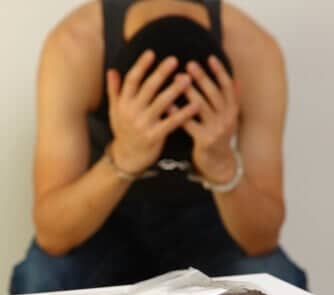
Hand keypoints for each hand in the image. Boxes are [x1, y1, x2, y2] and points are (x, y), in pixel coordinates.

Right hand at [107, 50, 198, 174]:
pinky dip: (183, 114)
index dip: (141, 66)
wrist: (127, 159)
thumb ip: (114, 91)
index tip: (152, 53)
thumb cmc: (124, 132)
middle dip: (161, 73)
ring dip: (175, 90)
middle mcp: (132, 112)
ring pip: (161, 103)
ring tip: (188, 79)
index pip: (131, 80)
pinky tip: (195, 105)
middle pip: (148, 88)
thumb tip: (112, 70)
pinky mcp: (154, 137)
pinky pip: (171, 123)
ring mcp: (143, 125)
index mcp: (123, 104)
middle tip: (175, 60)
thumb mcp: (115, 112)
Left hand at [173, 55, 239, 181]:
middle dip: (202, 78)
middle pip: (214, 94)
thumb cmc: (218, 137)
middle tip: (189, 64)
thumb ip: (231, 101)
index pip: (228, 87)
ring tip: (176, 79)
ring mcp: (216, 130)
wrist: (218, 165)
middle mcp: (227, 119)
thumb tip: (236, 80)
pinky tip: (168, 105)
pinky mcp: (204, 140)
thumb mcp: (228, 120)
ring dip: (189, 91)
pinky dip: (178, 113)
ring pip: (202, 107)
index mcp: (232, 111)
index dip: (220, 72)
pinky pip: (189, 124)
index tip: (209, 57)